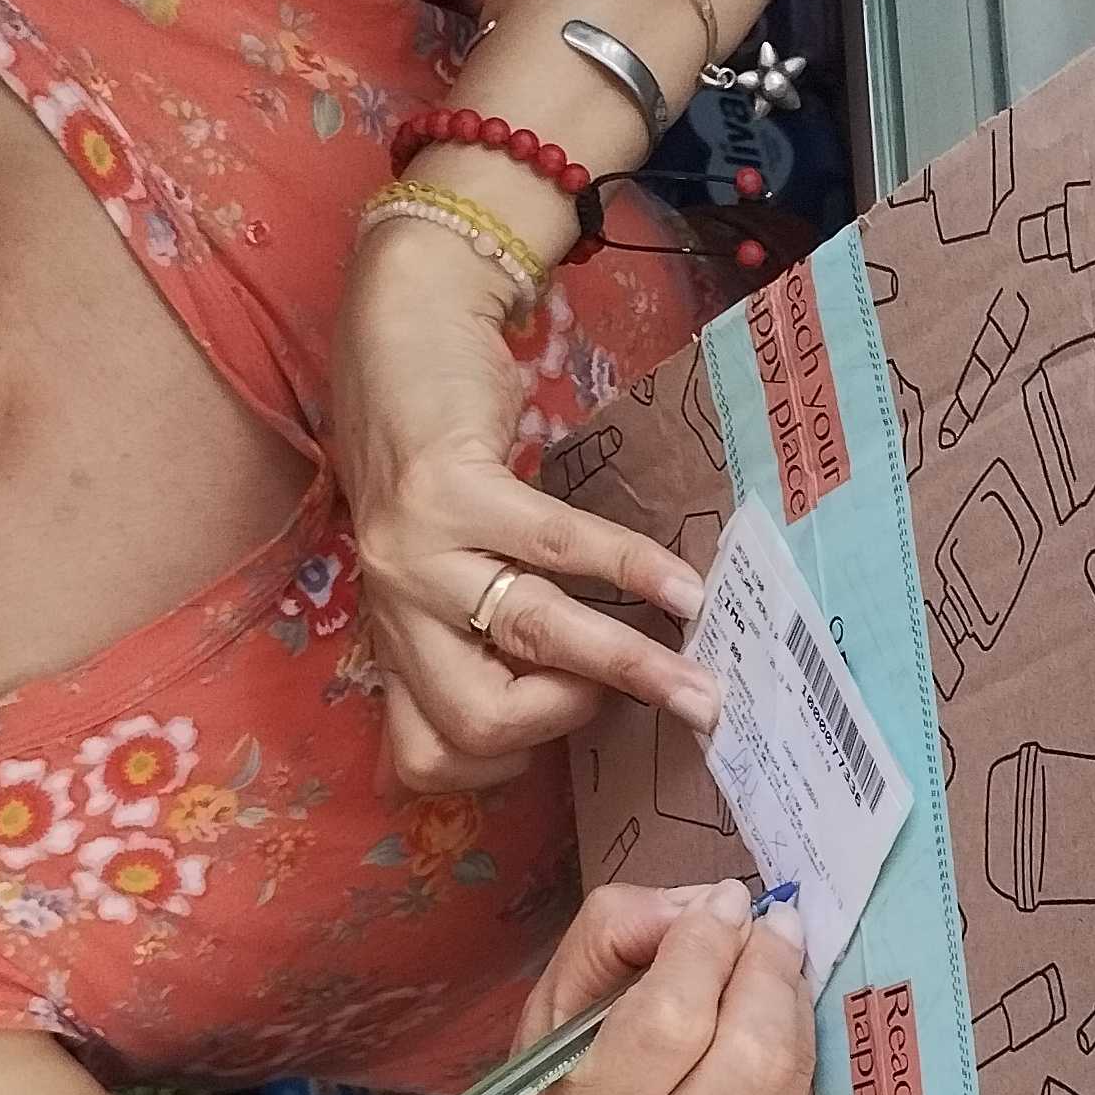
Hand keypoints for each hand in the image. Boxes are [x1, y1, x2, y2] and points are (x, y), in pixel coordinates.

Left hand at [331, 233, 716, 792]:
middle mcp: (393, 607)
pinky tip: (684, 587)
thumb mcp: (439, 561)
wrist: (396, 329)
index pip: (424, 758)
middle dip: (571, 722)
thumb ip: (484, 626)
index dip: (506, 765)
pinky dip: (632, 571)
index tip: (568, 720)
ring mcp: (415, 550)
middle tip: (632, 696)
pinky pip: (557, 547)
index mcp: (393, 638)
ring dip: (627, 666)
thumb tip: (598, 689)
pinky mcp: (450, 488)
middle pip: (474, 724)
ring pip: (531, 636)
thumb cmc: (436, 455)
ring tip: (701, 685)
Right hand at [456, 881, 813, 1094]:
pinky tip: (763, 1058)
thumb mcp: (538, 1036)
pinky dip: (792, 1073)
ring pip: (791, 1084)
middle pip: (752, 1054)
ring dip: (792, 1013)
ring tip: (770, 979)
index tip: (724, 902)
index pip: (669, 1021)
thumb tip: (700, 904)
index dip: (709, 946)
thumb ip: (604, 945)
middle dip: (771, 971)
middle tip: (769, 930)